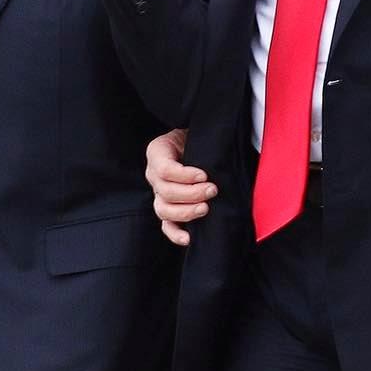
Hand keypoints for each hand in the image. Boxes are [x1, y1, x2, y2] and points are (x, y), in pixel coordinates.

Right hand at [146, 128, 214, 245]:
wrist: (197, 144)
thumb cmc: (198, 138)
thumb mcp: (196, 133)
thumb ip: (201, 142)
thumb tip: (216, 158)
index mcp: (157, 152)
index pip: (164, 169)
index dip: (184, 175)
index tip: (205, 175)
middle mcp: (153, 174)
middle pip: (164, 192)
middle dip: (191, 194)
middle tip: (212, 190)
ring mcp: (158, 193)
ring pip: (163, 209)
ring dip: (186, 212)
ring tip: (206, 208)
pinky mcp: (167, 208)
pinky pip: (166, 225)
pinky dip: (176, 233)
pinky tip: (189, 238)